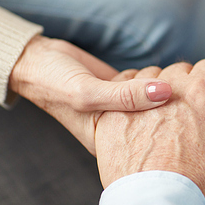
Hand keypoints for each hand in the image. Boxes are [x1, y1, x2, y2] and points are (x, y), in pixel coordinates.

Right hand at [9, 35, 171, 153]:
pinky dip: (145, 75)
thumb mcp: (87, 94)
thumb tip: (165, 91)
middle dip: (159, 98)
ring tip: (131, 81)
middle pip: (161, 118)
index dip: (164, 119)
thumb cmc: (55, 84)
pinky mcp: (128, 90)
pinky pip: (150, 83)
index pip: (153, 137)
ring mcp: (127, 109)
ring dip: (151, 83)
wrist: (39, 61)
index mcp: (112, 144)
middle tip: (145, 87)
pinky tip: (130, 74)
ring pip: (158, 98)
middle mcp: (122, 130)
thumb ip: (126, 96)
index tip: (163, 102)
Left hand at [95, 60, 204, 204]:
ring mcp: (138, 97)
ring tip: (162, 118)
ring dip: (160, 90)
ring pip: (152, 76)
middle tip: (188, 114)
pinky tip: (140, 117)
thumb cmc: (200, 182)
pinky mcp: (113, 110)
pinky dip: (134, 97)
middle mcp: (169, 87)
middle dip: (189, 86)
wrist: (156, 204)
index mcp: (202, 92)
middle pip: (183, 70)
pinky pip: (124, 87)